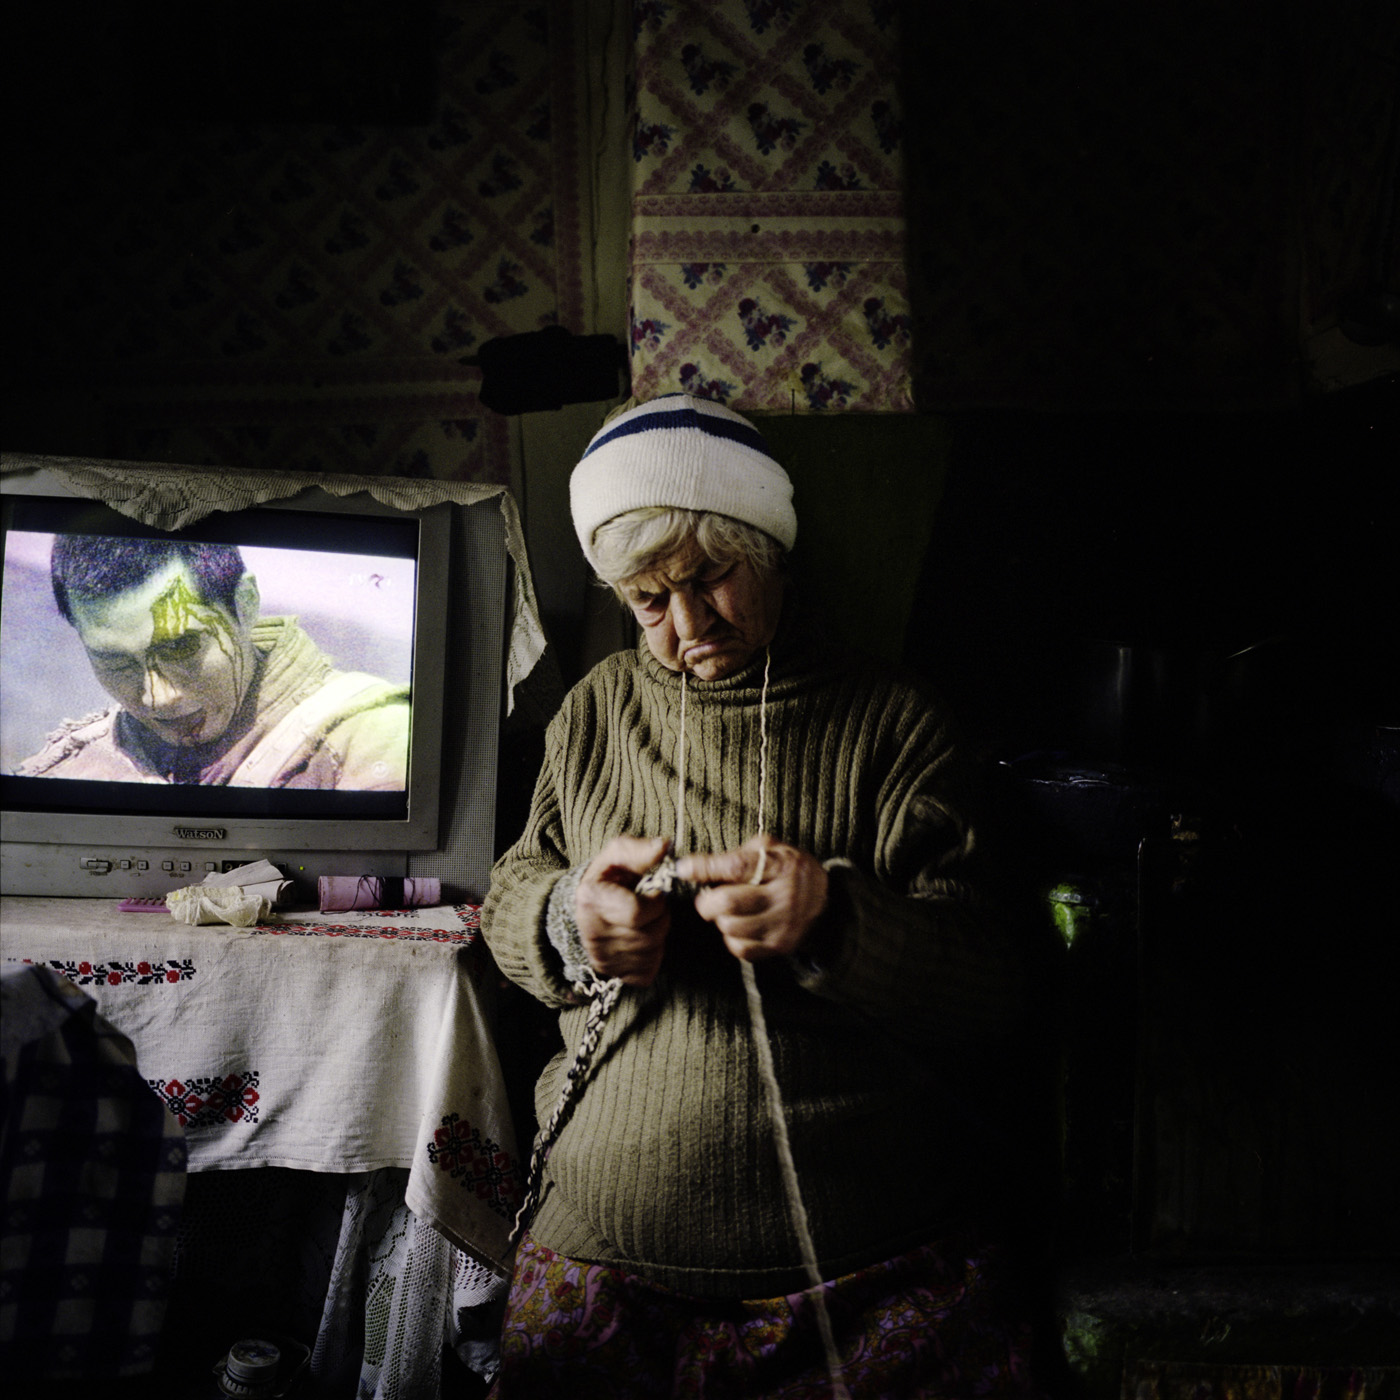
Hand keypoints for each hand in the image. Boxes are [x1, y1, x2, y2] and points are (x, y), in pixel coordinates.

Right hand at [575, 835, 671, 985]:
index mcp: (592, 900)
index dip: (655, 903)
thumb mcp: (616, 856)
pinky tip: (642, 939)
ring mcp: (602, 958)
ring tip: (646, 921)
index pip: (637, 912)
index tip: (653, 894)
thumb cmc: (606, 879)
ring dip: (658, 935)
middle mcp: (593, 935)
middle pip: (650, 934)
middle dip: (660, 917)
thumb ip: (639, 850)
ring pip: (652, 952)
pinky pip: (648, 970)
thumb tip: (665, 846)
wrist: (582, 909)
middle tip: (651, 907)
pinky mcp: (613, 974)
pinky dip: (653, 956)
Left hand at [676, 835, 827, 962]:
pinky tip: (740, 925)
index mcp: (781, 865)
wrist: (823, 901)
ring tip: (728, 910)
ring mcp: (783, 925)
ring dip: (720, 919)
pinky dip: (732, 937)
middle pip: (728, 903)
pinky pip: (739, 947)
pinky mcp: (779, 946)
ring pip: (729, 927)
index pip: (736, 868)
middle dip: (707, 901)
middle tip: (709, 897)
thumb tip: (694, 867)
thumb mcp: (769, 848)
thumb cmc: (787, 869)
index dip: (705, 868)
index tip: (684, 868)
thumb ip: (737, 854)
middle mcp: (785, 896)